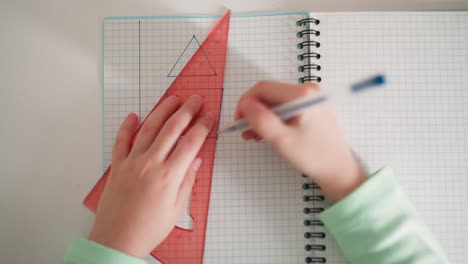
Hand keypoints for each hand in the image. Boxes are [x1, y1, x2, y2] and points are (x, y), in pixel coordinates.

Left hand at [88, 95, 213, 257]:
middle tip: (195, 100)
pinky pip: (121, 141)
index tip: (209, 116)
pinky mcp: (117, 166)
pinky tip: (133, 115)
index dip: (202, 127)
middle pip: (171, 129)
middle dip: (186, 111)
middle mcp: (150, 164)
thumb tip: (195, 159)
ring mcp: (132, 162)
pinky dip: (127, 126)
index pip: (190, 143)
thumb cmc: (149, 228)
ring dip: (162, 111)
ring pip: (148, 129)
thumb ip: (187, 181)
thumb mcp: (177, 208)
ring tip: (172, 100)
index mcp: (169, 176)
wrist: (117, 239)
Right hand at [235, 81, 365, 200]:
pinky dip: (272, 119)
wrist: (338, 169)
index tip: (238, 121)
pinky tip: (266, 133)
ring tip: (254, 136)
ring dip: (261, 117)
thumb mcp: (282, 140)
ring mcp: (309, 98)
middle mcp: (307, 90)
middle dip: (253, 112)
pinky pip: (284, 108)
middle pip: (268, 94)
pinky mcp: (309, 106)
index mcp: (302, 94)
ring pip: (274, 102)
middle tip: (245, 132)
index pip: (263, 89)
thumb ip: (261, 120)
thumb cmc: (314, 156)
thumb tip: (244, 105)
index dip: (245, 103)